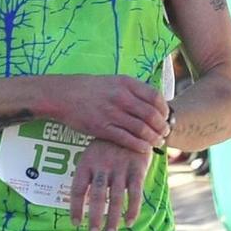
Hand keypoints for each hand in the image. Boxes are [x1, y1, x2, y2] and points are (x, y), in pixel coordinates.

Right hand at [43, 75, 167, 152]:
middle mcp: (121, 97)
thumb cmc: (90, 89)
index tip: (166, 117)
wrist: (63, 95)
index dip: (165, 110)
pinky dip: (138, 145)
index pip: (155, 97)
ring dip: (153, 138)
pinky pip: (126, 139)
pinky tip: (144, 148)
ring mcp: (111, 113)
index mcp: (126, 83)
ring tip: (157, 143)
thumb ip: (133, 90)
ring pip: (141, 129)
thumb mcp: (114, 81)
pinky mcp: (101, 128)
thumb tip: (154, 102)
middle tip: (165, 133)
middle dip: (162, 127)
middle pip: (151, 115)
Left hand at [70, 140, 150, 230]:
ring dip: (113, 218)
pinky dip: (132, 209)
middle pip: (97, 196)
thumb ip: (88, 174)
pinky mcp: (138, 168)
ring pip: (116, 197)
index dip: (76, 207)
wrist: (134, 122)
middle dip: (95, 217)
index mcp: (87, 162)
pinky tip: (129, 222)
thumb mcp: (93, 152)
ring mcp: (121, 167)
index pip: (78, 188)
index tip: (75, 223)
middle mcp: (103, 165)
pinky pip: (135, 192)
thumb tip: (82, 200)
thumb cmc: (108, 143)